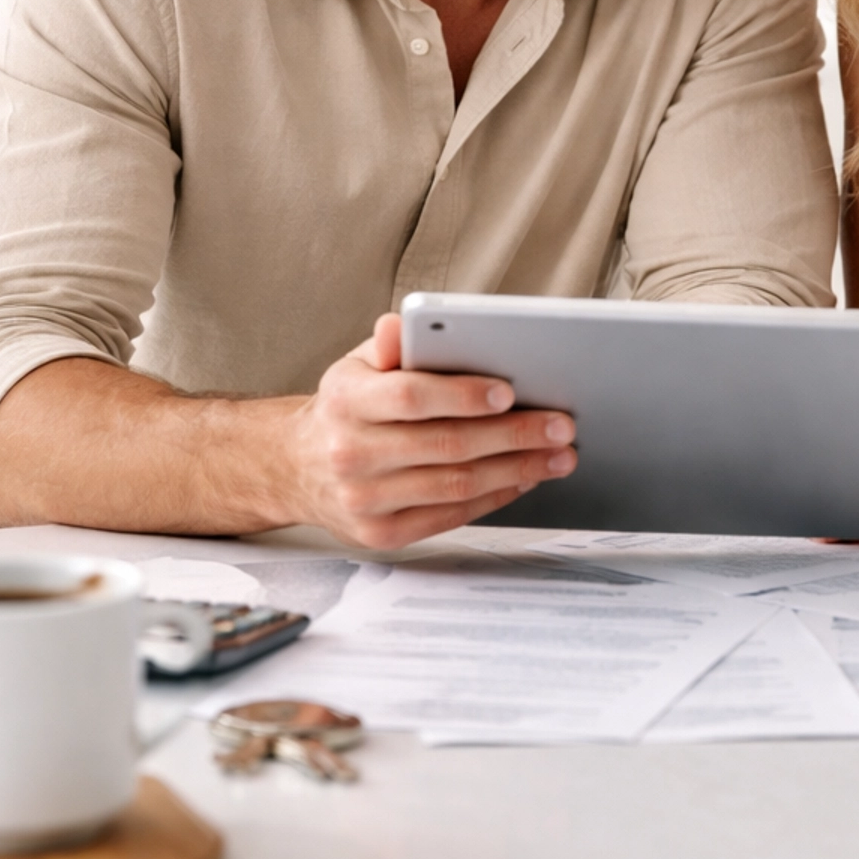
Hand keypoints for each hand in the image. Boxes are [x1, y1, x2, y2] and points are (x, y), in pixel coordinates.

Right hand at [284, 313, 576, 548]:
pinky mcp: (381, 534)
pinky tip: (523, 478)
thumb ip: (389, 344)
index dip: (463, 395)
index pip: (411, 396)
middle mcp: (351, 452)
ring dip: (517, 470)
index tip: (509, 392)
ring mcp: (365, 499)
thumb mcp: (356, 364)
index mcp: (346, 400)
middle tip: (560, 425)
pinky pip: (449, 516)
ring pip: (455, 485)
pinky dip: (494, 497)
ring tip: (557, 455)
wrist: (298, 467)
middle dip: (513, 435)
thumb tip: (402, 325)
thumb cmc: (345, 408)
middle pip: (446, 445)